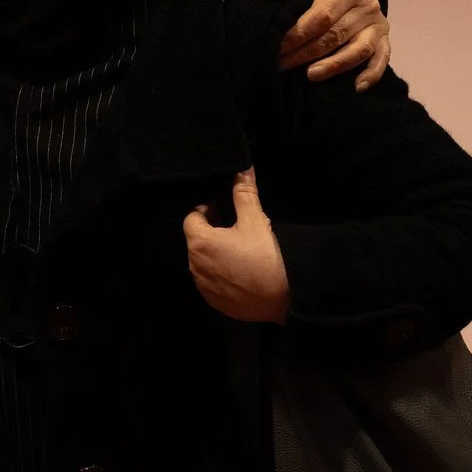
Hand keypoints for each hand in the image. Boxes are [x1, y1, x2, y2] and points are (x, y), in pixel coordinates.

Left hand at [183, 168, 290, 322]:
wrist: (280, 301)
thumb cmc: (265, 258)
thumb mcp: (256, 221)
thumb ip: (245, 194)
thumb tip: (242, 170)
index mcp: (200, 241)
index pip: (191, 217)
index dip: (206, 210)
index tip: (222, 209)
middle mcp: (194, 264)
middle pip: (195, 239)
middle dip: (210, 229)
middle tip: (233, 227)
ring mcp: (201, 284)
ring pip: (202, 260)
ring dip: (214, 251)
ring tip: (238, 248)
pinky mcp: (212, 299)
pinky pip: (209, 280)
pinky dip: (219, 271)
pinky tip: (239, 269)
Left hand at [265, 0, 389, 89]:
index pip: (322, 15)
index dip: (298, 33)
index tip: (276, 46)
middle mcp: (368, 4)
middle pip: (336, 35)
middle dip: (306, 53)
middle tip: (281, 64)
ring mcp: (377, 23)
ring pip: (358, 50)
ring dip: (334, 66)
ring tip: (309, 75)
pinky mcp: (382, 38)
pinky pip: (381, 58)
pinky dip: (372, 74)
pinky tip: (356, 87)